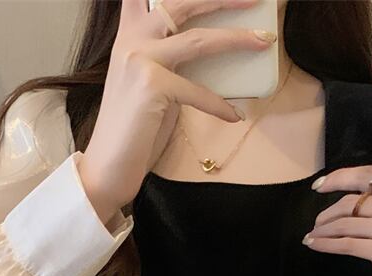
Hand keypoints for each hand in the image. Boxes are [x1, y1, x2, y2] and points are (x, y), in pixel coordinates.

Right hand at [79, 0, 276, 214]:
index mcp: (130, 35)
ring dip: (237, 39)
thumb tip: (211, 55)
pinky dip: (220, 106)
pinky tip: (234, 115)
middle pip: (182, 3)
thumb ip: (172, 60)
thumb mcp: (152, 84)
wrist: (108, 165)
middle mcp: (132, 40)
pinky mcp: (151, 86)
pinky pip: (199, 92)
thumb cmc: (134, 128)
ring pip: (199, 40)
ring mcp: (140, 59)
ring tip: (263, 40)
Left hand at [302, 166, 371, 267]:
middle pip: (350, 204)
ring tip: (312, 235)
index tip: (320, 185)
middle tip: (318, 221)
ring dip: (323, 229)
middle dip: (328, 212)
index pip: (365, 175)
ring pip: (344, 224)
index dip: (338, 178)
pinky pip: (346, 245)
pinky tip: (315, 245)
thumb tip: (367, 198)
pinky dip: (326, 244)